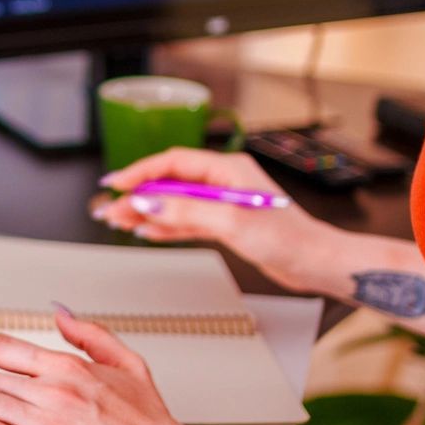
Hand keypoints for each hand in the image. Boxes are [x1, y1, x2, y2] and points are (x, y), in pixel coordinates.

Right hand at [92, 146, 338, 292]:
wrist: (314, 261)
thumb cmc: (288, 238)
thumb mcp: (231, 222)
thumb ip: (187, 211)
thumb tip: (150, 202)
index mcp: (228, 169)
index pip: (173, 162)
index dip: (141, 171)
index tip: (117, 183)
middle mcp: (224, 181)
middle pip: (170, 183)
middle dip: (138, 196)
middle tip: (110, 209)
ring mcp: (224, 202)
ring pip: (176, 203)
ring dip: (149, 212)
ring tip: (121, 222)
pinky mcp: (226, 223)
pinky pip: (187, 220)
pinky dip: (167, 226)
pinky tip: (149, 231)